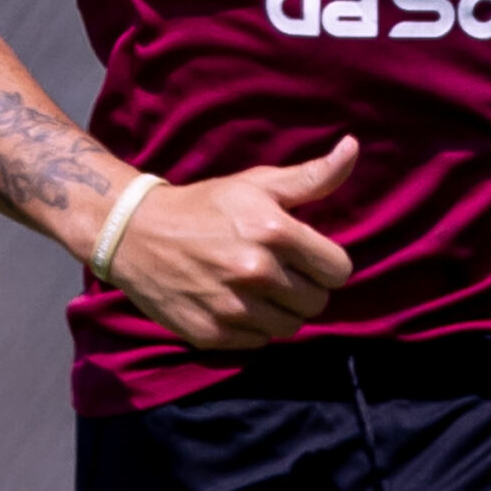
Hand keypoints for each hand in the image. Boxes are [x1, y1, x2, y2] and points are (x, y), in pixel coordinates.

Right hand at [106, 138, 357, 349]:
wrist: (137, 233)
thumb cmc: (206, 205)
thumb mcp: (258, 183)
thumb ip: (312, 176)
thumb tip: (353, 148)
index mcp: (274, 231)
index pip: (338, 270)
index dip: (325, 262)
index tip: (305, 255)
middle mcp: (257, 272)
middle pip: (317, 302)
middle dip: (303, 286)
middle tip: (277, 269)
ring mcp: (234, 308)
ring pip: (290, 327)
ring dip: (279, 310)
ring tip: (255, 286)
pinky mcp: (214, 335)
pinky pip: (259, 343)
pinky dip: (251, 327)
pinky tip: (232, 301)